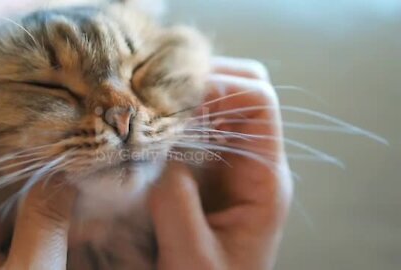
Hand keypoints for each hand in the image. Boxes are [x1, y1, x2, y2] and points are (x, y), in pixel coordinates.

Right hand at [149, 56, 292, 269]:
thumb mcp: (193, 257)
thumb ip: (176, 204)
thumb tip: (156, 150)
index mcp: (264, 179)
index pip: (259, 101)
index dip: (219, 88)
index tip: (172, 102)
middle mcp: (249, 161)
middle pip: (240, 87)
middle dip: (197, 82)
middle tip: (154, 98)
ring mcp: (225, 162)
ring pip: (213, 102)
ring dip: (178, 100)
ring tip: (143, 110)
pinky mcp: (201, 170)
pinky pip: (190, 127)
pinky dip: (167, 119)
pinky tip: (143, 130)